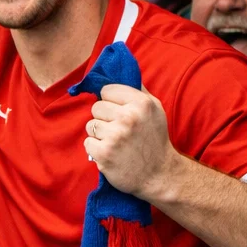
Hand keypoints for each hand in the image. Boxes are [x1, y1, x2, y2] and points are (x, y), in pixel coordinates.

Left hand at [84, 84, 181, 200]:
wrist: (159, 174)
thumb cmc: (155, 139)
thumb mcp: (156, 109)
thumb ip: (139, 91)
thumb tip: (123, 72)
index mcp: (141, 103)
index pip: (107, 91)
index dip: (111, 101)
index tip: (119, 111)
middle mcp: (128, 117)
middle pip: (96, 107)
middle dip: (104, 118)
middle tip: (118, 129)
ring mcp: (115, 136)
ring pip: (90, 125)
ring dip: (99, 134)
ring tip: (115, 142)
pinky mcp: (104, 154)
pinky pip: (87, 142)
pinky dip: (96, 149)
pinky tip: (110, 153)